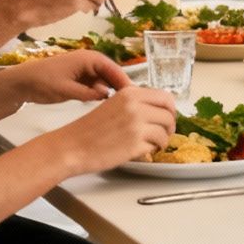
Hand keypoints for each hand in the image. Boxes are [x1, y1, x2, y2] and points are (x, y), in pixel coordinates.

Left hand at [10, 49, 132, 104]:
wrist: (23, 83)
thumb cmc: (43, 81)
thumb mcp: (65, 89)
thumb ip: (87, 93)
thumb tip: (107, 94)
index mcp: (88, 59)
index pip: (113, 68)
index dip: (124, 82)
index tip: (135, 96)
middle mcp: (89, 62)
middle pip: (112, 74)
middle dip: (120, 88)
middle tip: (131, 105)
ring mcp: (85, 71)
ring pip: (105, 81)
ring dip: (111, 92)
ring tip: (121, 108)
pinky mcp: (81, 80)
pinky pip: (96, 86)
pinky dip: (101, 95)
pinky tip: (105, 107)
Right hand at [59, 86, 178, 171]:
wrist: (72, 146)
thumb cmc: (90, 129)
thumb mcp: (114, 105)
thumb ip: (135, 104)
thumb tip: (159, 109)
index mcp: (130, 93)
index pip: (165, 97)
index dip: (171, 109)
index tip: (169, 116)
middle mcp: (135, 106)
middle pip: (169, 115)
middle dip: (170, 126)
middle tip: (164, 134)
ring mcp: (136, 125)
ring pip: (165, 131)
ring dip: (162, 139)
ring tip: (152, 144)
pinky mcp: (135, 144)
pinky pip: (155, 145)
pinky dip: (152, 149)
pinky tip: (142, 150)